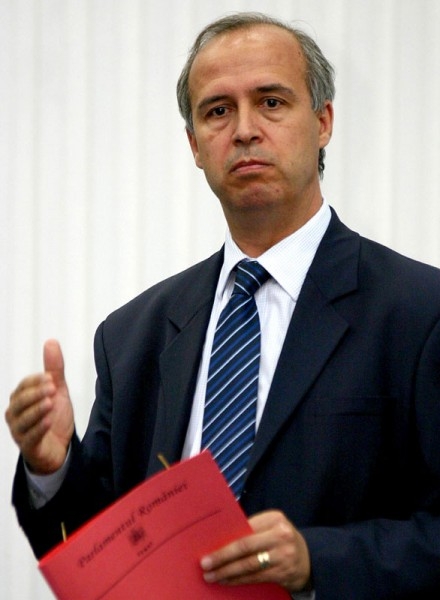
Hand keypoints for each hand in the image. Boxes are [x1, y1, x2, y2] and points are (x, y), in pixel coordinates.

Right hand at [5, 339, 73, 473]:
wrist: (60, 447)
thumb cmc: (54, 416)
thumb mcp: (57, 390)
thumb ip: (54, 368)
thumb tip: (51, 341)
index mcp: (20, 399)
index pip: (23, 386)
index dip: (36, 381)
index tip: (51, 377)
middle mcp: (15, 414)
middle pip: (20, 402)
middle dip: (36, 394)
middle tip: (53, 387)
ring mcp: (20, 432)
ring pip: (23, 420)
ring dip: (37, 410)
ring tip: (50, 402)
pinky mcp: (29, 447)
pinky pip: (30, 438)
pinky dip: (39, 429)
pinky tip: (48, 421)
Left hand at [200, 510, 310, 592]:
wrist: (308, 559)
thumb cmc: (281, 539)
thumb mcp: (271, 527)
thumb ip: (252, 530)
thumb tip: (221, 539)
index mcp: (274, 518)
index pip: (245, 528)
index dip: (226, 539)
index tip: (207, 546)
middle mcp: (281, 535)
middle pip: (245, 547)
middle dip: (222, 556)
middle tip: (205, 563)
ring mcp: (283, 555)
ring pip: (249, 565)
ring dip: (227, 572)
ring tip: (211, 576)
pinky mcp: (283, 573)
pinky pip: (256, 577)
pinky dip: (239, 580)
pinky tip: (227, 581)